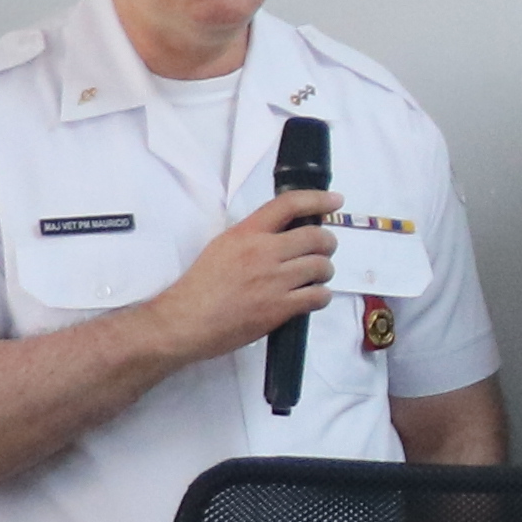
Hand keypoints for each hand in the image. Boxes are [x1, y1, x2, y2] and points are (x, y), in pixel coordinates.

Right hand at [149, 187, 338, 361]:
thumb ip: (252, 237)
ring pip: (322, 267)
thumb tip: (282, 234)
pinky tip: (312, 297)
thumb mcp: (222, 246)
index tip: (334, 200)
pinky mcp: (279, 308)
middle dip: (328, 243)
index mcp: (246, 233)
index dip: (317, 199)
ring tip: (316, 277)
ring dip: (325, 271)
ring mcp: (273, 281)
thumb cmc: (200, 286)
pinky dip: (321, 296)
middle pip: (316, 237)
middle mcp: (263, 252)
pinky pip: (318, 296)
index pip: (289, 204)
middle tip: (324, 250)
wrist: (187, 321)